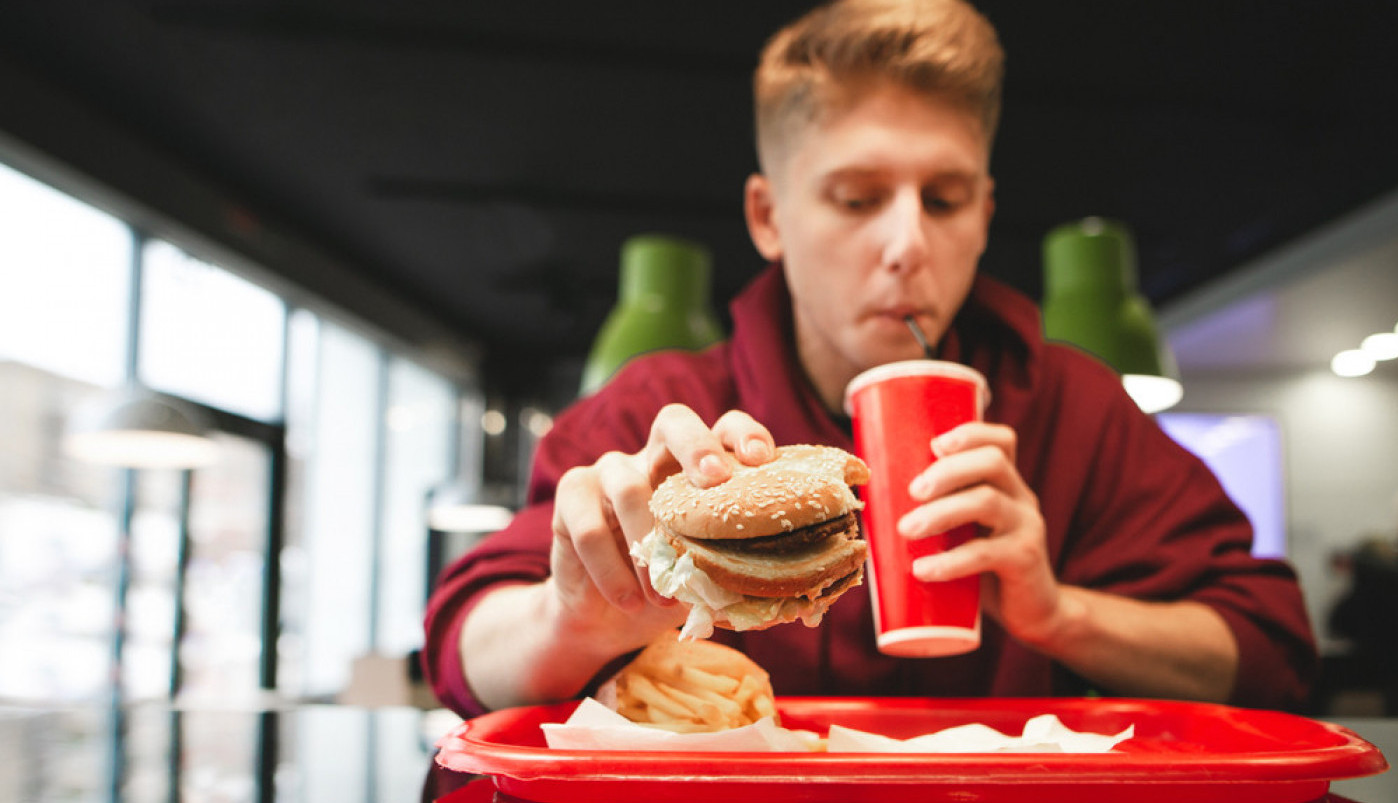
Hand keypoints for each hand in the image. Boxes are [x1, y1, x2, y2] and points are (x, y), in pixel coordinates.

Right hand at [548, 404, 774, 650]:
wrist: (604, 618)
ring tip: (663, 595)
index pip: (724, 428)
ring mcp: (609, 471)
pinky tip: (627, 601)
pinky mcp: (572, 496)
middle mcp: (654, 457)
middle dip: (696, 445)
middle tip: (714, 480)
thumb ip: (735, 576)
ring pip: (628, 486)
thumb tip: (779, 597)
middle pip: (673, 421)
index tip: (763, 459)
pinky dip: (610, 570)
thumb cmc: (667, 589)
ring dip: (647, 543)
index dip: (744, 434)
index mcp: (696, 469)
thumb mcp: (705, 582)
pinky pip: (588, 527)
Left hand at [896, 421, 1063, 646]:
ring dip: (941, 512)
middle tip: (912, 491)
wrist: (1031, 612)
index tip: (934, 444)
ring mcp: (1027, 526)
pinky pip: (987, 553)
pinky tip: (923, 570)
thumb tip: (872, 504)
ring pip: (987, 502)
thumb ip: (939, 512)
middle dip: (947, 470)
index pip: (1000, 440)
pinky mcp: (1025, 560)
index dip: (969, 433)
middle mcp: (1021, 497)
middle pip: (992, 461)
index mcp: (1006, 483)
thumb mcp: (967, 530)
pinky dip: (951, 561)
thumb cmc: (985, 566)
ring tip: (906, 530)